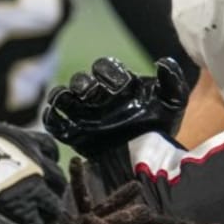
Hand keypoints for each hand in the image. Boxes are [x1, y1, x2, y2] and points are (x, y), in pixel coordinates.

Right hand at [0, 117, 66, 223]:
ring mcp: (33, 191)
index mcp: (25, 142)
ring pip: (53, 209)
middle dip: (50, 193)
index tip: (39, 173)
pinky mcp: (24, 215)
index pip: (50, 150)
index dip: (45, 163)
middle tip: (38, 204)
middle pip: (58, 182)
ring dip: (44, 219)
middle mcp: (36, 166)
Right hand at [43, 56, 187, 157]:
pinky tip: (53, 114)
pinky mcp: (74, 134)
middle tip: (90, 92)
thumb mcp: (173, 103)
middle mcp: (98, 96)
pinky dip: (50, 116)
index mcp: (118, 84)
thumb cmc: (163, 127)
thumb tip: (163, 61)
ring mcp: (84, 114)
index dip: (107, 72)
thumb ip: (172, 81)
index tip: (116, 84)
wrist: (152, 161)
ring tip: (64, 99)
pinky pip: (55, 122)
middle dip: (84, 84)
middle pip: (82, 81)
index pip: (105, 68)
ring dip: (61, 95)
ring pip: (64, 97)